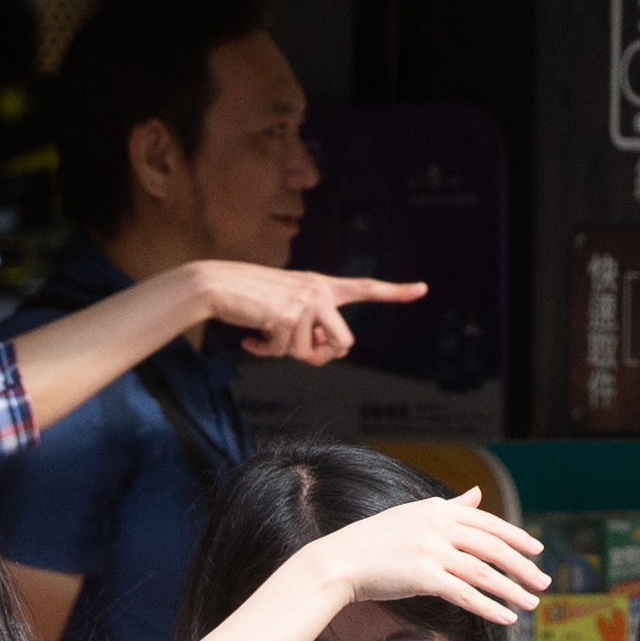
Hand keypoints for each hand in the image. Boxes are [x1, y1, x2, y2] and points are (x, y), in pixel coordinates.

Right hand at [191, 263, 428, 365]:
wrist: (217, 286)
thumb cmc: (250, 301)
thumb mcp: (287, 315)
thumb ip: (310, 332)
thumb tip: (322, 352)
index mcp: (322, 286)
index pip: (365, 287)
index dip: (395, 291)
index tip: (422, 288)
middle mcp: (319, 290)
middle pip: (345, 343)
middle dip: (322, 355)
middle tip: (295, 346)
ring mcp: (305, 301)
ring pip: (312, 353)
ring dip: (287, 353)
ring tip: (265, 332)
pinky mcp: (287, 315)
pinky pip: (283, 353)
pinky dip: (265, 351)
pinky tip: (251, 335)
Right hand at [298, 488, 546, 626]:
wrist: (340, 560)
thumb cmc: (374, 542)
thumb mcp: (414, 516)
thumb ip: (449, 507)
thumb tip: (477, 495)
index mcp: (438, 508)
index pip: (488, 522)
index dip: (517, 537)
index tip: (537, 551)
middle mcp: (439, 525)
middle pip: (493, 547)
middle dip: (522, 567)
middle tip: (543, 583)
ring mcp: (432, 550)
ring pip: (484, 572)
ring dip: (511, 590)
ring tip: (531, 605)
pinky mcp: (424, 576)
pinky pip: (465, 594)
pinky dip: (488, 607)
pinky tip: (505, 618)